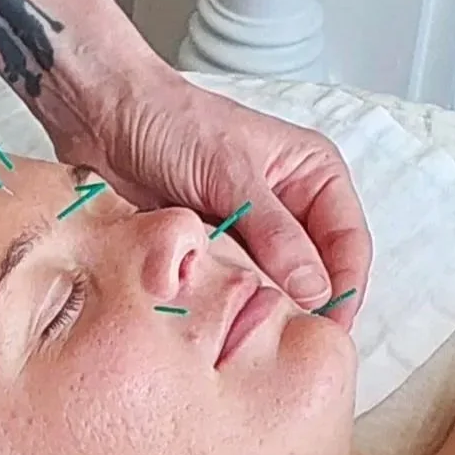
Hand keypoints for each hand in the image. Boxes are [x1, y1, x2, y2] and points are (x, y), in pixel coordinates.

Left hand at [55, 72, 372, 328]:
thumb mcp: (229, 173)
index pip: (348, 244)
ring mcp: (249, 229)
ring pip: (271, 284)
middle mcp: (289, 206)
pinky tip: (213, 313)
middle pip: (315, 272)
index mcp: (314, 176)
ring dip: (258, 305)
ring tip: (244, 326)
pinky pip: (230, 285)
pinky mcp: (213, 246)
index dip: (345, 290)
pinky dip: (225, 300)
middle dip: (301, 305)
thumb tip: (316, 288)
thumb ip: (275, 231)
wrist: (105, 115)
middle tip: (281, 339)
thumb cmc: (170, 121)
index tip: (327, 331)